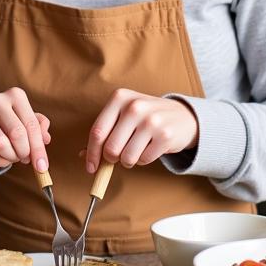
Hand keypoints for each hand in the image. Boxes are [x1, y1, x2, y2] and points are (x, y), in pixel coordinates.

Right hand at [0, 87, 50, 169]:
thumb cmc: (14, 119)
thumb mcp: (29, 119)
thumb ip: (40, 127)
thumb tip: (45, 139)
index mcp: (15, 95)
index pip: (31, 125)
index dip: (39, 148)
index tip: (42, 166)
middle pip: (16, 134)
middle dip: (25, 152)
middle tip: (26, 158)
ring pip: (1, 145)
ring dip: (12, 157)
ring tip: (15, 155)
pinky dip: (1, 161)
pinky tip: (3, 155)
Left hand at [83, 89, 198, 172]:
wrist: (182, 116)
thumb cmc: (145, 118)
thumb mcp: (123, 116)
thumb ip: (104, 133)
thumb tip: (83, 155)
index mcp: (119, 98)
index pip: (97, 131)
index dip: (92, 153)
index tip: (90, 167)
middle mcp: (134, 106)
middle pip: (110, 148)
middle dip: (111, 158)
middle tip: (118, 156)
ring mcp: (151, 120)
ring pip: (127, 157)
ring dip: (128, 161)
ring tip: (135, 150)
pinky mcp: (165, 135)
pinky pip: (144, 160)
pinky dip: (144, 160)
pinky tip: (149, 148)